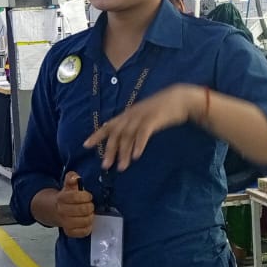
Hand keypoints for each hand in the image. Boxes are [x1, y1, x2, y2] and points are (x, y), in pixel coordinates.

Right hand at [56, 172, 94, 237]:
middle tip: (89, 205)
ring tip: (89, 213)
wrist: (52, 210)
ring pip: (85, 221)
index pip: (76, 197)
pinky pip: (83, 232)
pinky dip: (88, 227)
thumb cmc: (64, 198)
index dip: (86, 196)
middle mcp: (62, 211)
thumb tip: (75, 177)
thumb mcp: (67, 186)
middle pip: (82, 209)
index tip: (88, 196)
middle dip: (90, 206)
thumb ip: (71, 178)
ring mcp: (65, 223)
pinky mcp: (69, 232)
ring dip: (90, 216)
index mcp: (61, 198)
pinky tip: (87, 222)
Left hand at [83, 84, 201, 171]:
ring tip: (121, 167)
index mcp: (128, 115)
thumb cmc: (162, 110)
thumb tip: (125, 142)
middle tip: (105, 165)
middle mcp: (132, 115)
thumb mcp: (144, 117)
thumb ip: (134, 127)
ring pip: (128, 135)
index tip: (85, 146)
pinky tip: (136, 156)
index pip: (108, 125)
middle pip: (116, 133)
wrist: (180, 98)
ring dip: (124, 152)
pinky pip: (144, 133)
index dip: (97, 135)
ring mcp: (142, 116)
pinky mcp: (154, 119)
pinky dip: (139, 144)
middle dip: (110, 150)